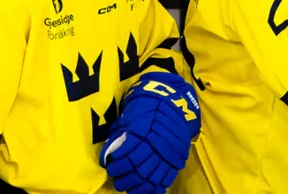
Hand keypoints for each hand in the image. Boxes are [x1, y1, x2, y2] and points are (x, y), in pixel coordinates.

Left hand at [101, 71, 200, 193]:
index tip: (109, 167)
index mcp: (144, 132)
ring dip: (137, 186)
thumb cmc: (147, 107)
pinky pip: (166, 178)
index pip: (128, 155)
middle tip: (116, 180)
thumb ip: (121, 133)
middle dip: (124, 178)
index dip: (117, 164)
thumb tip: (109, 153)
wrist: (174, 102)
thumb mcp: (131, 115)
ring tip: (128, 188)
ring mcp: (168, 153)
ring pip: (151, 177)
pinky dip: (155, 188)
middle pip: (138, 169)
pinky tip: (145, 190)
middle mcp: (156, 145)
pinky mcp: (177, 159)